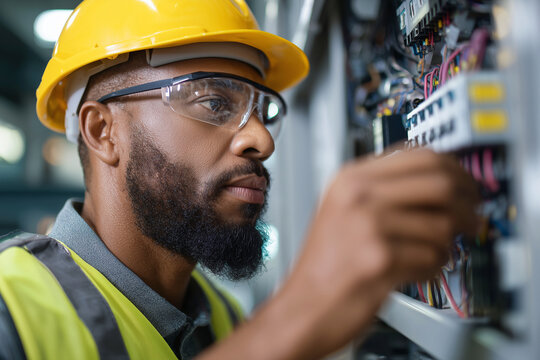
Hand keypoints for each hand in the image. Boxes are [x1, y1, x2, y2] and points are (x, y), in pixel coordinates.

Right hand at [197, 149, 478, 359]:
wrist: (304, 305)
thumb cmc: (326, 264)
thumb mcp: (344, 209)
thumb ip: (385, 189)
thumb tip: (440, 181)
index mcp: (350, 178)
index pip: (419, 155)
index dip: (453, 169)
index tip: (465, 183)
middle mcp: (359, 196)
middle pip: (439, 182)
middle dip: (466, 203)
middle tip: (472, 217)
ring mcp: (368, 226)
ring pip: (442, 224)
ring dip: (446, 244)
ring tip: (430, 253)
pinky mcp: (381, 259)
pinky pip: (434, 257)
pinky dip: (434, 267)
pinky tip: (416, 269)